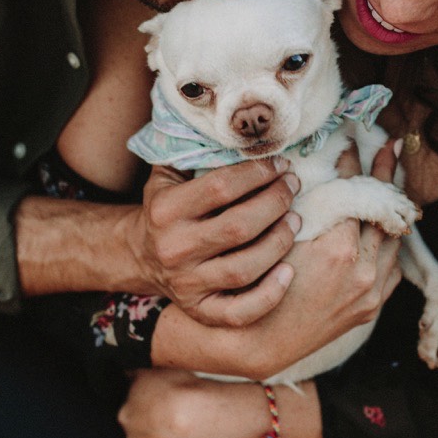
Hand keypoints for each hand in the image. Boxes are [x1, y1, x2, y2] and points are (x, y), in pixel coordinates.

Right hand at [127, 159, 301, 327]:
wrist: (140, 254)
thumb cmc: (167, 207)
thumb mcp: (168, 175)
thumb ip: (193, 151)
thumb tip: (233, 125)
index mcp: (165, 210)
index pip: (221, 187)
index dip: (257, 173)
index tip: (280, 164)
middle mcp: (174, 248)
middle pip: (239, 227)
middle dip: (275, 203)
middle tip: (293, 187)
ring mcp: (187, 283)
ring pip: (244, 268)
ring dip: (279, 242)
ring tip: (296, 220)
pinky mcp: (200, 310)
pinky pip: (240, 312)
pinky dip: (269, 295)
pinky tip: (289, 272)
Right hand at [233, 139, 404, 377]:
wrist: (264, 342)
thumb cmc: (259, 288)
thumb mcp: (278, 240)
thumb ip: (303, 208)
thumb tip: (314, 172)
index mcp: (339, 249)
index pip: (355, 194)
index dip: (353, 164)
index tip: (352, 143)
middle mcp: (363, 271)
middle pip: (383, 211)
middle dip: (385, 175)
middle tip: (389, 148)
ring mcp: (371, 292)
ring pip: (394, 239)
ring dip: (392, 210)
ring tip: (394, 182)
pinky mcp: (372, 307)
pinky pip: (392, 267)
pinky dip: (390, 245)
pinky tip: (384, 230)